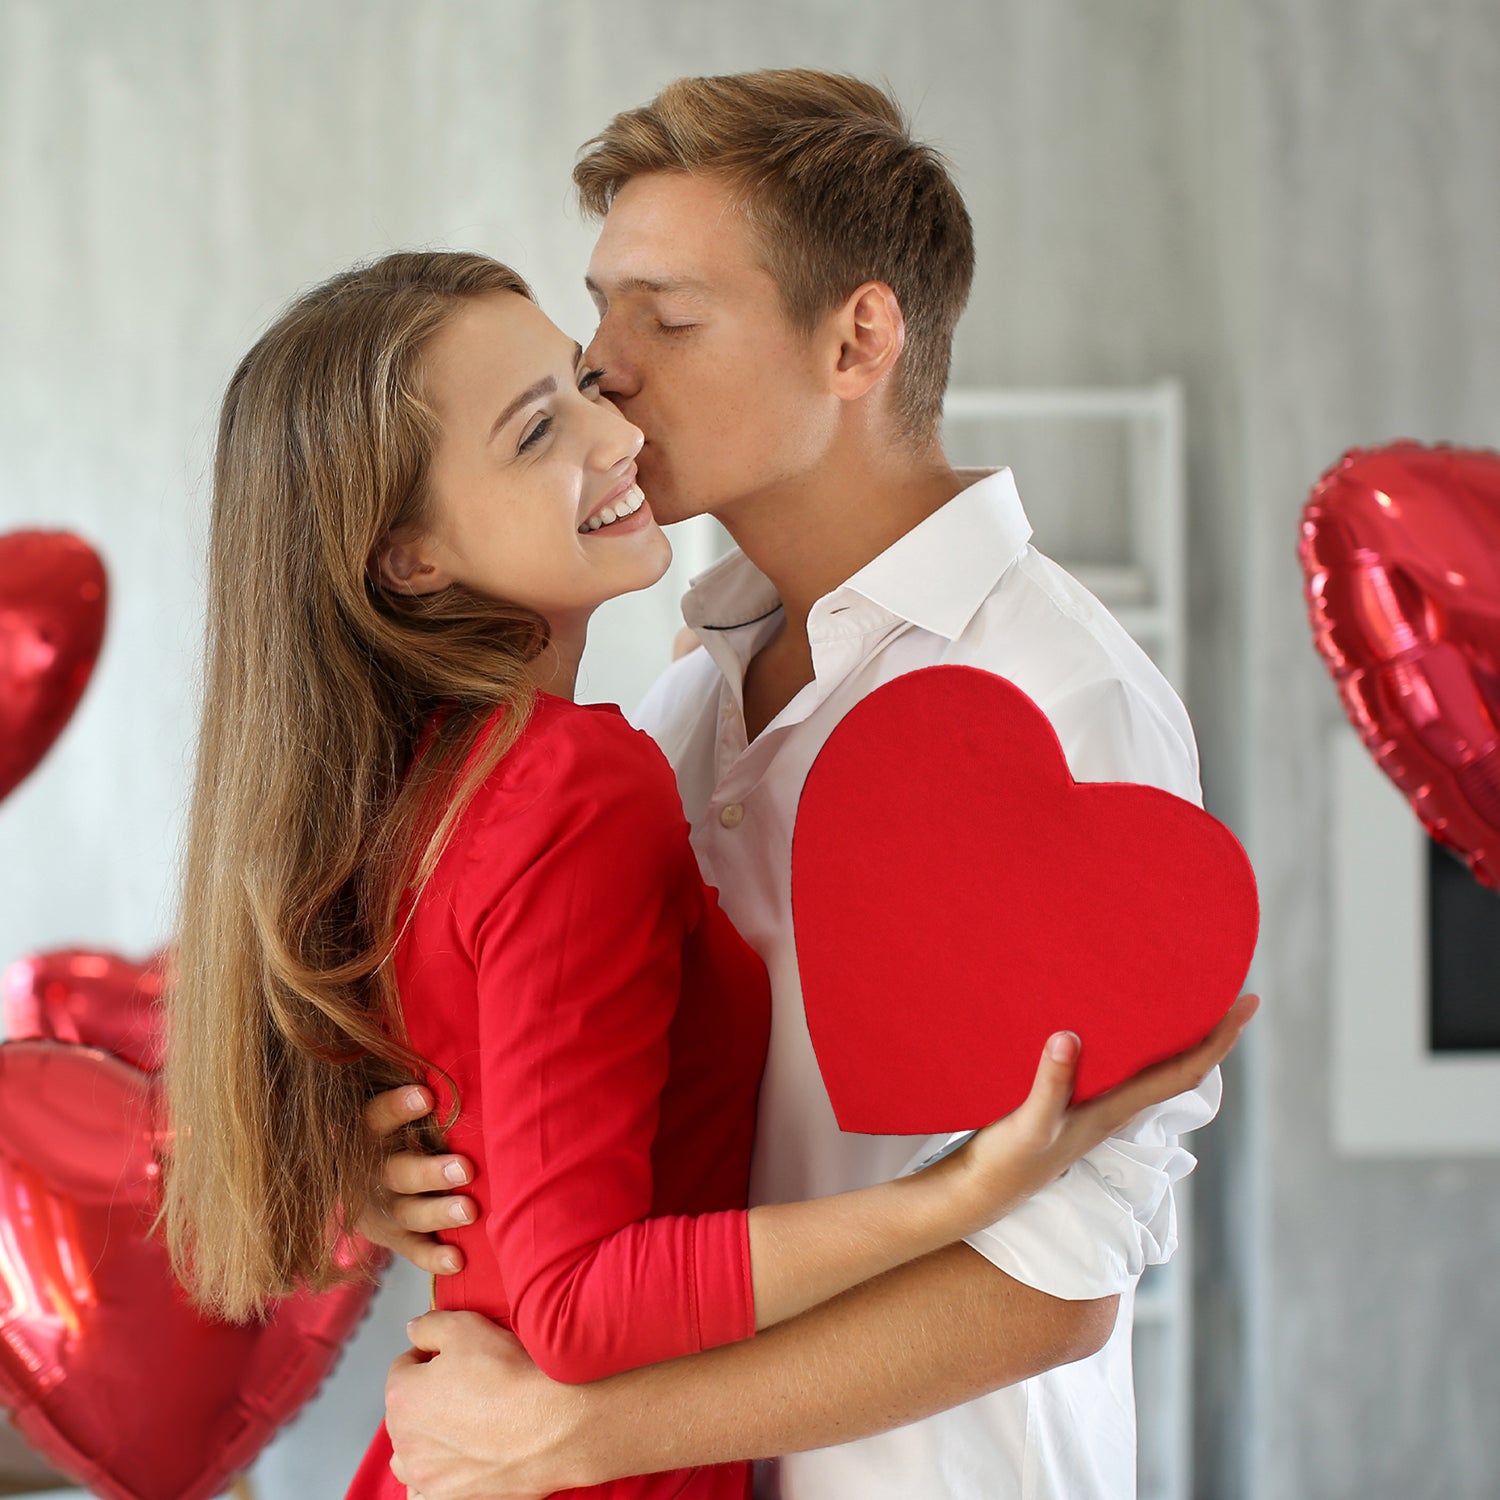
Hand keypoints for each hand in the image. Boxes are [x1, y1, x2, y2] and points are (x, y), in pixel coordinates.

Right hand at [356, 1086, 476, 1275]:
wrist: (358, 1181)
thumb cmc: (400, 1129)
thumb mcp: (395, 1112)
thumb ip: (417, 1099)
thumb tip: (464, 1070)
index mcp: (368, 1134)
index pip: (376, 1117)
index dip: (398, 1107)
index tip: (426, 1096)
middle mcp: (372, 1173)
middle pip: (398, 1173)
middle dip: (431, 1172)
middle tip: (465, 1169)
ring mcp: (381, 1209)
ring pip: (408, 1212)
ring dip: (439, 1212)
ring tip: (470, 1210)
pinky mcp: (391, 1237)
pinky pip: (412, 1250)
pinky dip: (434, 1257)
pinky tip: (458, 1260)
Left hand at [387, 1312, 585, 1499]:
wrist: (552, 1424)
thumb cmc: (509, 1376)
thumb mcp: (466, 1327)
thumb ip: (429, 1325)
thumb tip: (414, 1331)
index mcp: (403, 1396)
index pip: (403, 1367)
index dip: (429, 1355)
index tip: (451, 1356)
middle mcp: (405, 1440)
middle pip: (407, 1410)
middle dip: (427, 1396)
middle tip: (465, 1386)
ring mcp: (426, 1475)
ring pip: (411, 1453)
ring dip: (427, 1438)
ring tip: (461, 1425)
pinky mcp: (449, 1498)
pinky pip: (426, 1490)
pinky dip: (435, 1476)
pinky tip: (457, 1461)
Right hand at [952, 992, 1259, 1222]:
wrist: (979, 1195)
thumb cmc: (1006, 1166)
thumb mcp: (1027, 1126)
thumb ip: (1049, 1086)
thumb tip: (1069, 1037)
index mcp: (1115, 1111)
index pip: (1184, 1072)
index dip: (1219, 1039)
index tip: (1248, 1002)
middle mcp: (1115, 1109)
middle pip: (1179, 1067)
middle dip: (1207, 1029)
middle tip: (1222, 985)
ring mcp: (1094, 1109)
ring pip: (1151, 1069)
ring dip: (1173, 1037)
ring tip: (1180, 996)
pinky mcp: (1071, 1105)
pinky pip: (1120, 1069)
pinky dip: (1133, 1043)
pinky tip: (1113, 1025)